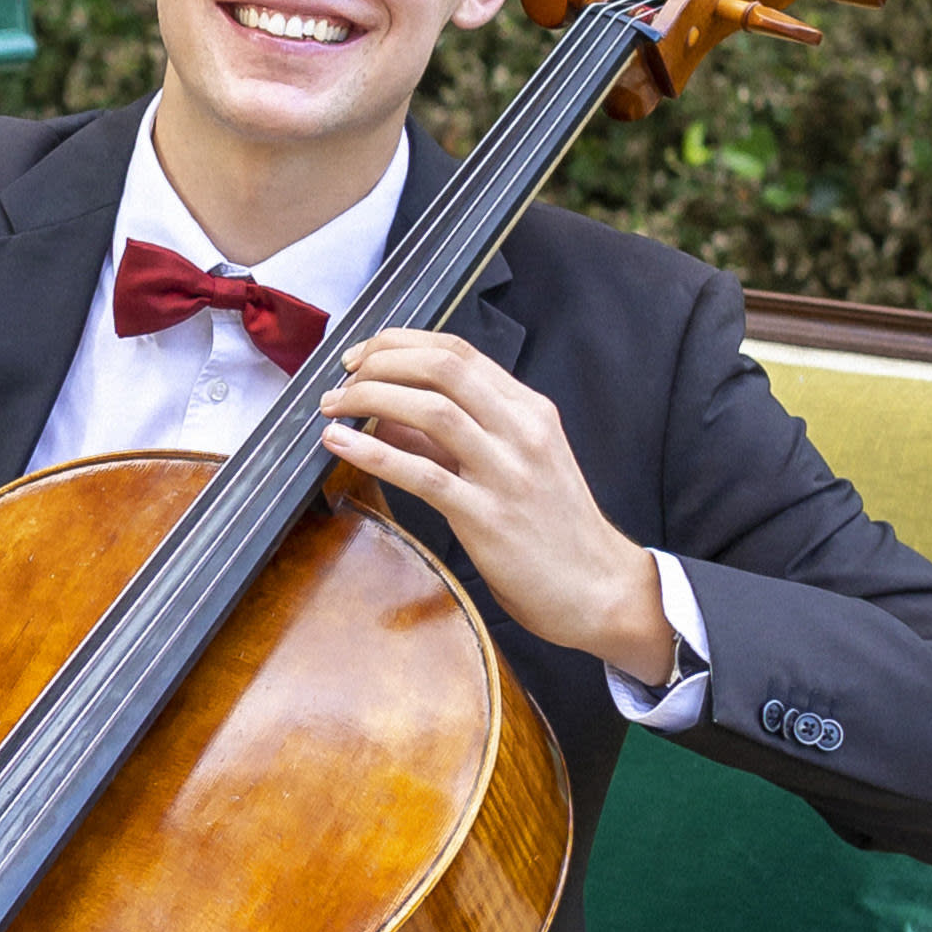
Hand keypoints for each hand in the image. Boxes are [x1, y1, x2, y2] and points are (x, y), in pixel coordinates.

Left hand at [316, 330, 678, 682]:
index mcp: (530, 411)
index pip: (458, 352)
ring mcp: (507, 472)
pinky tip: (340, 444)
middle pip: (442, 368)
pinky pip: (423, 474)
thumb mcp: (515, 463)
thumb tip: (387, 412)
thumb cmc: (552, 528)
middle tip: (342, 377)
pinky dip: (374, 452)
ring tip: (332, 406)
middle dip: (381, 361)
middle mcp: (522, 431)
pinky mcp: (488, 517)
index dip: (401, 344)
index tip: (363, 355)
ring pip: (431, 409)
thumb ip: (454, 436)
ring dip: (370, 398)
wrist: (598, 587)